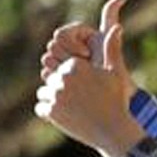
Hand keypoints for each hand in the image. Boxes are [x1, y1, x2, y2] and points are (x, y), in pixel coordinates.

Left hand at [35, 23, 145, 156]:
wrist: (112, 129)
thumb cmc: (115, 100)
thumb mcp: (115, 72)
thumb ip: (112, 48)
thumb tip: (117, 27)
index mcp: (74, 66)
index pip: (62, 67)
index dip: (72, 78)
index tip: (84, 90)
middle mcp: (62, 78)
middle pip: (51, 79)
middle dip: (61, 88)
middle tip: (77, 101)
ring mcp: (55, 95)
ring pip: (44, 93)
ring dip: (53, 99)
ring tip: (70, 108)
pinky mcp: (51, 112)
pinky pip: (40, 108)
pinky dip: (49, 113)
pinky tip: (63, 116)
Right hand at [40, 0, 131, 84]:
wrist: (110, 96)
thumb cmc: (113, 68)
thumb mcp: (109, 42)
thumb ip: (110, 18)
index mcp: (76, 37)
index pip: (61, 34)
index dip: (73, 44)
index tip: (88, 54)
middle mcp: (66, 48)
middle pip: (52, 45)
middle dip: (68, 56)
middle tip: (84, 67)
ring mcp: (60, 63)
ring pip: (47, 59)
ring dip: (62, 67)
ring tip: (80, 76)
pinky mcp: (56, 78)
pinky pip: (47, 73)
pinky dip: (57, 77)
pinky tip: (71, 84)